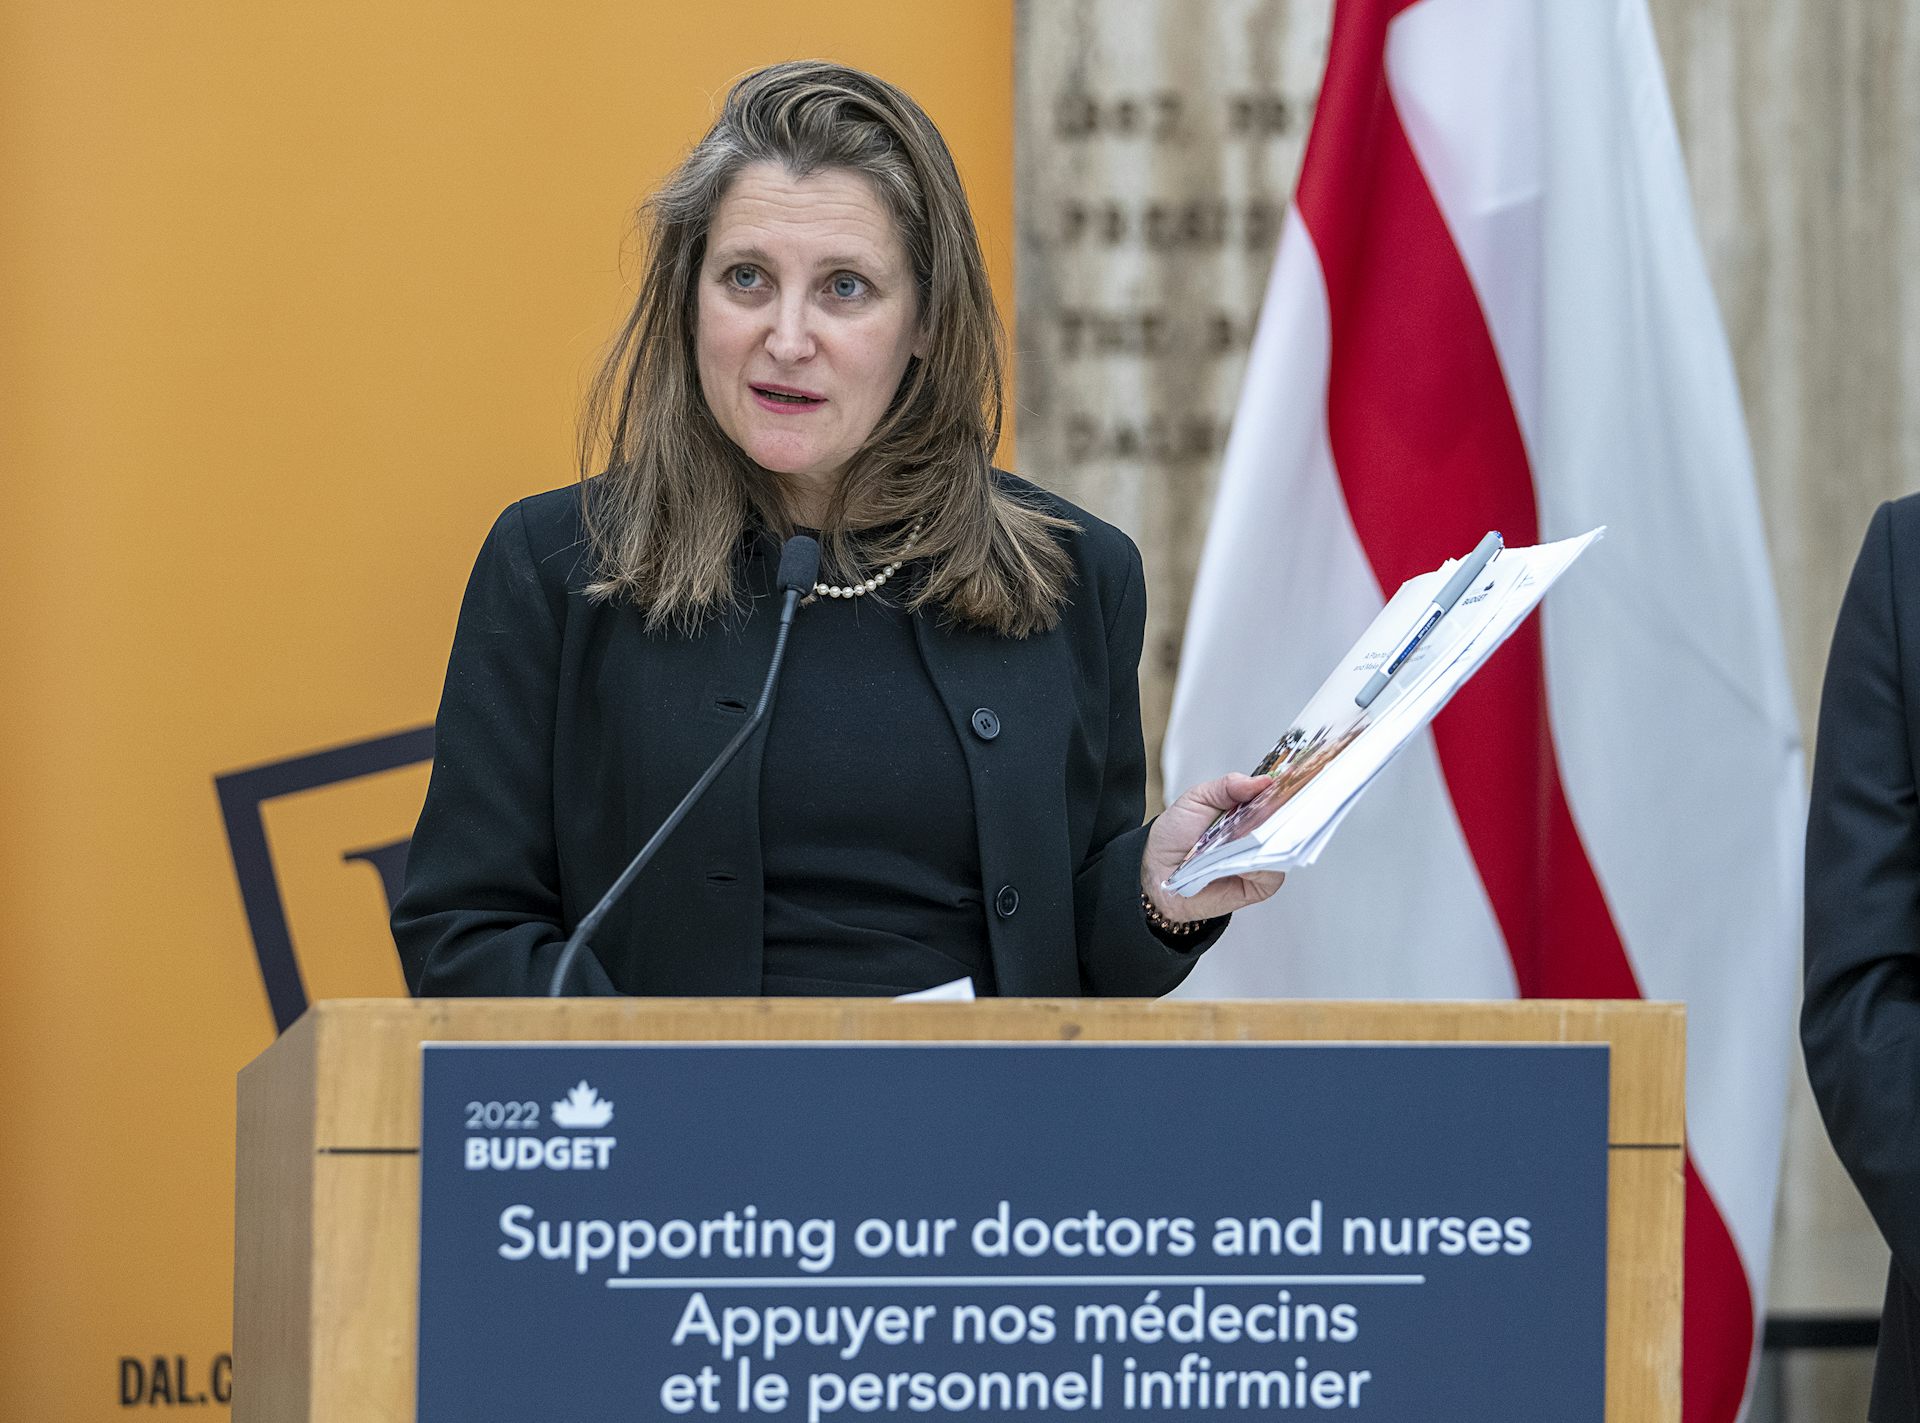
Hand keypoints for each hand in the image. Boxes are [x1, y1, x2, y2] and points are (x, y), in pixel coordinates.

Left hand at [1141, 772, 1286, 922]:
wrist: (1156, 872)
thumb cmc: (1174, 836)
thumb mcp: (1197, 799)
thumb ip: (1228, 786)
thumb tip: (1261, 781)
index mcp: (1249, 811)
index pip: (1279, 799)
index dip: (1287, 791)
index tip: (1292, 779)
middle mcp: (1259, 835)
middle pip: (1286, 824)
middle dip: (1283, 814)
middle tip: (1274, 805)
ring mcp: (1260, 860)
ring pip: (1281, 849)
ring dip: (1268, 840)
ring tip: (1251, 833)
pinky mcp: (1259, 886)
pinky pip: (1271, 875)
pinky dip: (1259, 866)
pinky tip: (1243, 860)